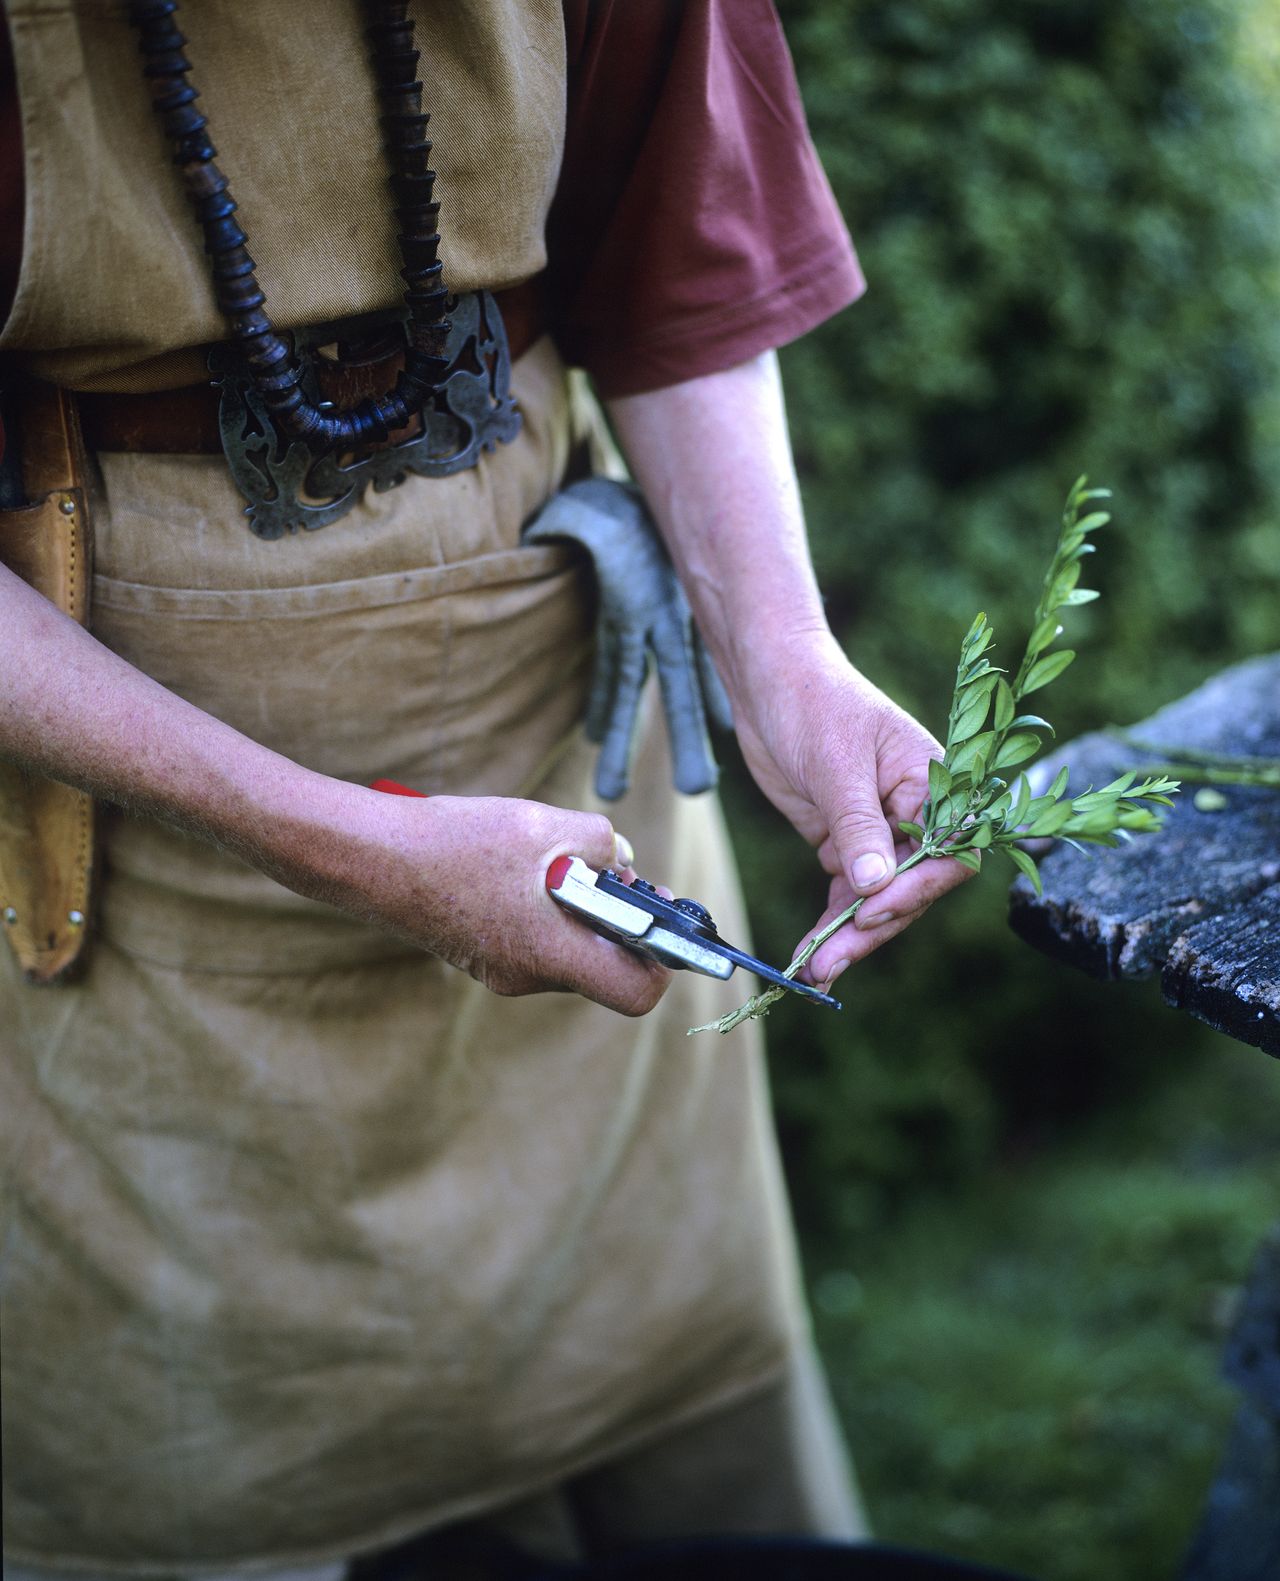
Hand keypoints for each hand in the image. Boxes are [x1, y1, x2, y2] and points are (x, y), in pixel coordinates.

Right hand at [259, 778, 671, 1016]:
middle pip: (604, 965)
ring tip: (560, 858)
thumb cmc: (459, 843)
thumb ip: (603, 844)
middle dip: (620, 918)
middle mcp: (529, 978)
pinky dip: (547, 909)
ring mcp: (501, 972)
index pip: (637, 992)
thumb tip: (621, 860)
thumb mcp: (547, 826)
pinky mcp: (481, 955)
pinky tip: (524, 867)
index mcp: (552, 956)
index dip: (662, 958)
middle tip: (617, 870)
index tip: (661, 915)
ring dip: (580, 908)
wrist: (371, 858)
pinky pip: (536, 940)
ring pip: (568, 949)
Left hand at [732, 632, 973, 988]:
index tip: (873, 910)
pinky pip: (847, 894)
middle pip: (913, 886)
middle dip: (874, 925)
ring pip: (879, 898)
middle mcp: (915, 812)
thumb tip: (874, 886)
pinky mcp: (845, 843)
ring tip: (817, 970)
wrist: (768, 681)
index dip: (917, 887)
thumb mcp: (835, 762)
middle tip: (832, 959)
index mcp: (935, 781)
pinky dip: (832, 923)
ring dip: (851, 936)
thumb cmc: (812, 701)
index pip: (948, 849)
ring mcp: (879, 831)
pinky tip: (813, 954)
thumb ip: (858, 824)